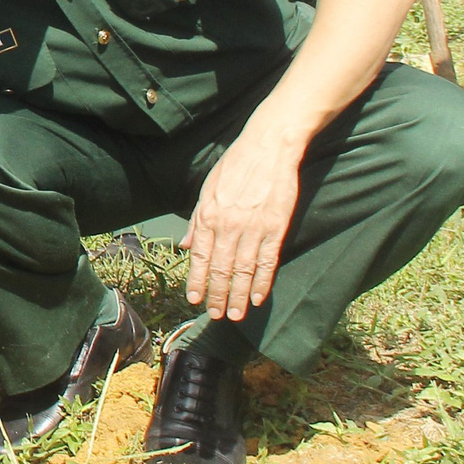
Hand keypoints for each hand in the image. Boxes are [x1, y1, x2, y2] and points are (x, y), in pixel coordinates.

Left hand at [184, 127, 304, 321]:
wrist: (268, 148)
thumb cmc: (235, 167)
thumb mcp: (207, 189)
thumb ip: (197, 220)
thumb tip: (186, 247)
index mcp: (209, 215)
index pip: (201, 257)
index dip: (198, 281)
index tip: (194, 300)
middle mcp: (229, 225)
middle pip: (221, 269)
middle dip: (217, 295)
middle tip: (216, 315)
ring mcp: (254, 228)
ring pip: (243, 270)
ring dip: (238, 296)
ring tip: (235, 315)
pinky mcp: (276, 228)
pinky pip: (268, 261)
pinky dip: (262, 282)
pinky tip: (257, 297)